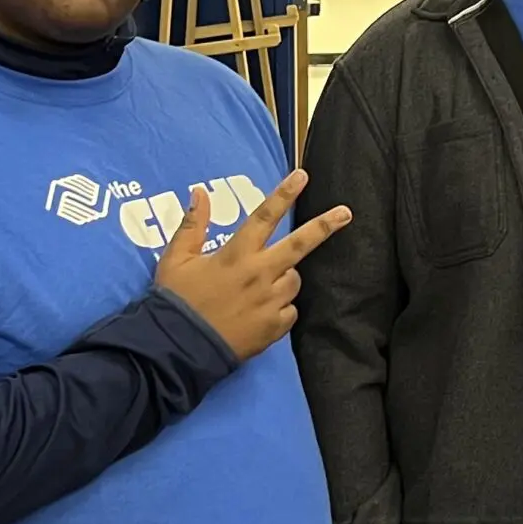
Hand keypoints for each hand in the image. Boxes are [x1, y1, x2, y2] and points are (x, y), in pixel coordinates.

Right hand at [152, 169, 350, 361]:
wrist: (178, 347)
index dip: (283, 194)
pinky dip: (281, 308)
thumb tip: (199, 193)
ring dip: (285, 277)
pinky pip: (290, 311)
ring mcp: (270, 301)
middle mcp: (259, 274)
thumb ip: (193, 225)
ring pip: (294, 280)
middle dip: (324, 226)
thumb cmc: (176, 300)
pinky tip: (260, 312)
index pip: (264, 217)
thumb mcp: (176, 259)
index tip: (302, 175)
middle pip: (299, 245)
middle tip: (346, 213)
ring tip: (260, 286)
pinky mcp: (274, 327)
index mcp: (236, 255)